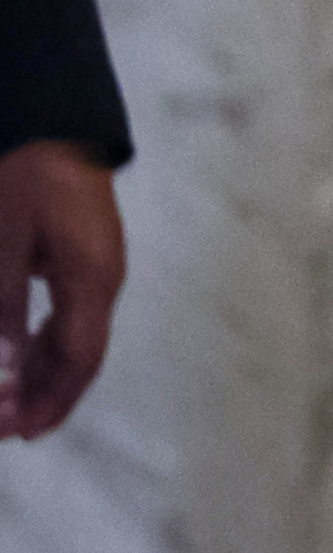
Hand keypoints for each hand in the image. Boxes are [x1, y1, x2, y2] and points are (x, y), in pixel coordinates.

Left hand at [0, 137, 123, 441]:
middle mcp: (103, 278)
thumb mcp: (4, 243)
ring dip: (40, 372)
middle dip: (41, 396)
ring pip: (73, 337)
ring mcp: (96, 265)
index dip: (48, 403)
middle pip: (80, 356)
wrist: (52, 117)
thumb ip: (3, 310)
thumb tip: (4, 375)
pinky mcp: (81, 254)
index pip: (78, 360)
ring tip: (6, 399)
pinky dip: (42, 343)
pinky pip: (66, 314)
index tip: (15, 434)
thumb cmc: (25, 175)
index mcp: (92, 279)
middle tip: (2, 427)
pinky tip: (19, 353)